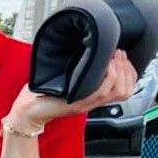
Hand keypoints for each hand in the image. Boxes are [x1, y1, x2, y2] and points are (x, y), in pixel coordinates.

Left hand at [8, 48, 139, 129]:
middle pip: (125, 91)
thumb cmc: (43, 92)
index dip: (131, 73)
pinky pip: (101, 93)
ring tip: (115, 56)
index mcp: (92, 96)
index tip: (124, 57)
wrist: (27, 110)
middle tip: (120, 53)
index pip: (124, 89)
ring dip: (120, 70)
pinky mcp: (78, 105)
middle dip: (127, 69)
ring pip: (118, 91)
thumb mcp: (68, 76)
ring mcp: (86, 104)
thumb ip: (82, 67)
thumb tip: (92, 47)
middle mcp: (92, 102)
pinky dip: (108, 77)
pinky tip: (106, 64)